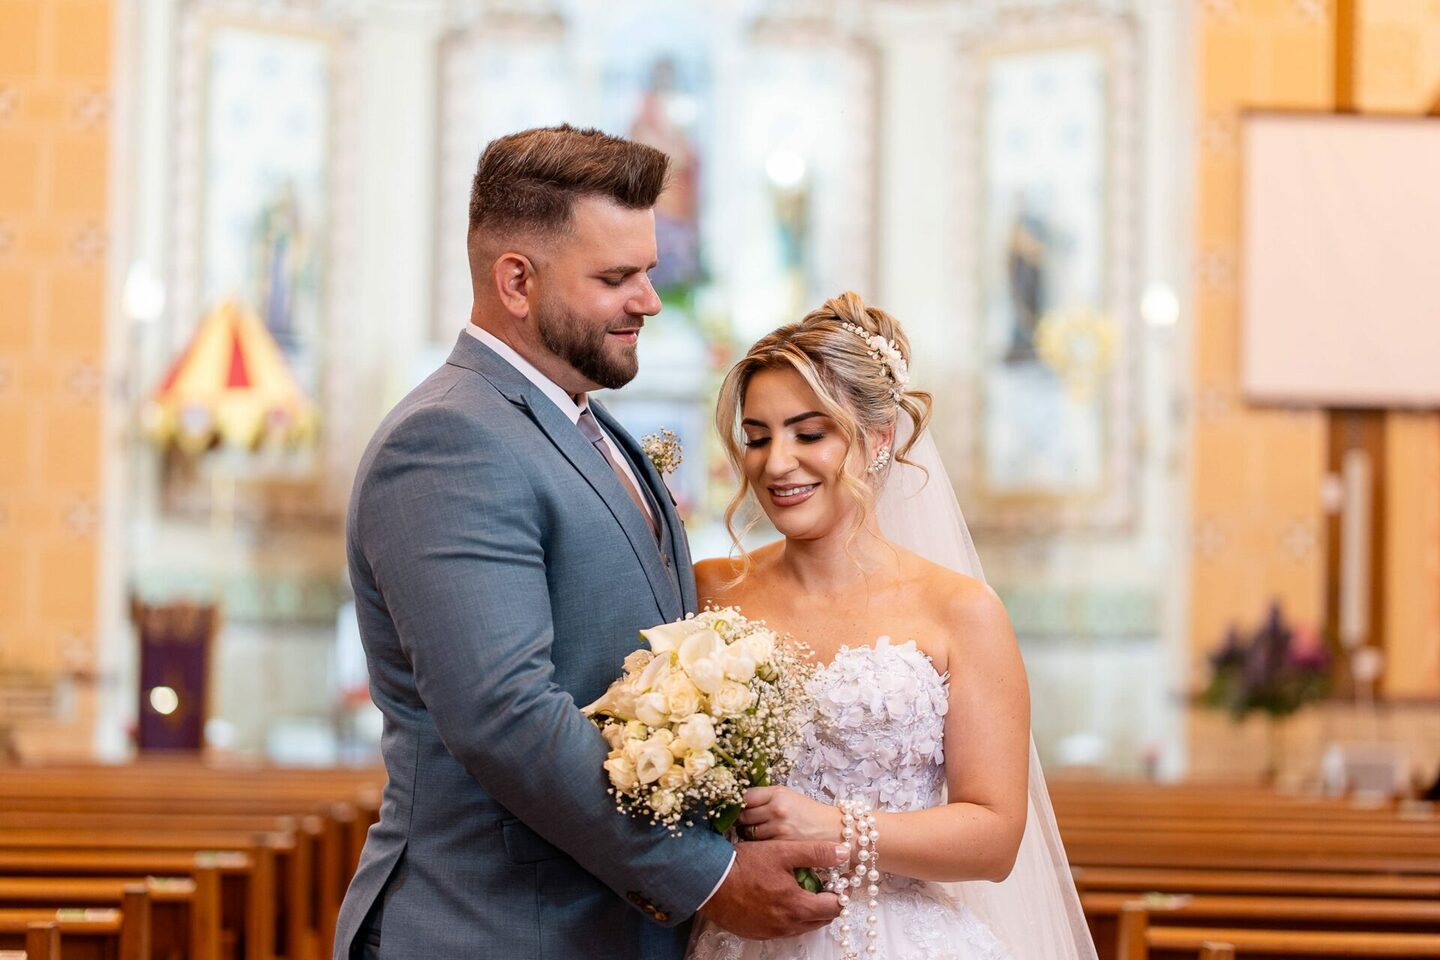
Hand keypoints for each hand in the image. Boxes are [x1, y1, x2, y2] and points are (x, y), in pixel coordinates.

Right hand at [699, 838, 845, 938]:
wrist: (708, 881)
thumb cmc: (744, 865)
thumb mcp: (782, 851)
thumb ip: (816, 852)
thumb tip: (844, 852)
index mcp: (798, 906)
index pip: (834, 907)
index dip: (841, 893)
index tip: (838, 880)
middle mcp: (787, 925)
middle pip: (820, 920)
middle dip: (827, 903)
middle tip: (823, 884)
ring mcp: (771, 931)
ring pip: (802, 926)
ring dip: (808, 911)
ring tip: (802, 890)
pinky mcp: (756, 932)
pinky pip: (782, 929)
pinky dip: (788, 916)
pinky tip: (779, 899)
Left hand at [737, 786, 841, 842]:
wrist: (833, 829)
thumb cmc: (809, 813)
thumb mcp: (788, 797)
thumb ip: (765, 798)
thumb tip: (741, 803)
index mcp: (777, 793)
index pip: (745, 797)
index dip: (739, 804)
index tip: (738, 808)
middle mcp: (776, 809)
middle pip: (743, 816)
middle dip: (741, 821)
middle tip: (745, 823)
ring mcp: (779, 828)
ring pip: (748, 833)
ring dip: (747, 835)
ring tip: (756, 834)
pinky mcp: (782, 845)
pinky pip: (759, 846)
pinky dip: (757, 846)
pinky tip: (764, 844)